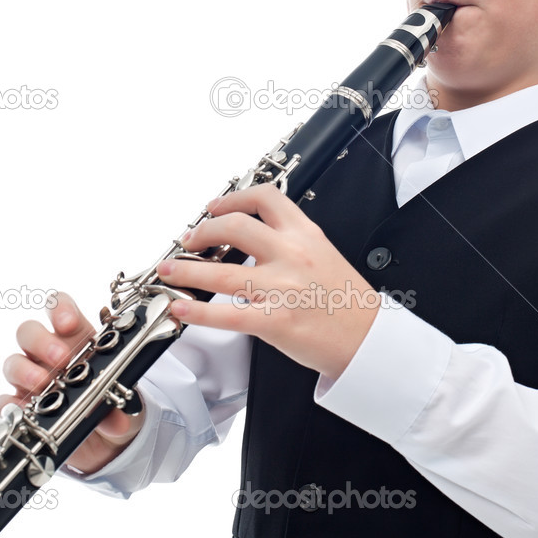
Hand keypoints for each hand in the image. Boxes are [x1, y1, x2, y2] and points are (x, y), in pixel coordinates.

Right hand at [0, 292, 144, 473]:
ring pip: (13, 362)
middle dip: (42, 341)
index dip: (60, 309)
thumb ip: (118, 404)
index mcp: (77, 338)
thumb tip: (118, 420)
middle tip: (61, 358)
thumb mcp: (120, 398)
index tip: (69, 323)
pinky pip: (4, 401)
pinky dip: (11, 405)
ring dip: (25, 371)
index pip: (60, 308)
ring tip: (44, 384)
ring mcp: (32, 379)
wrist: (105, 439)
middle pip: (29, 332)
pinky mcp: (22, 407)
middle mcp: (49, 353)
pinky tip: (24, 410)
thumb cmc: (111, 402)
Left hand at [158, 183, 380, 380]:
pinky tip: (181, 310)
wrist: (369, 339)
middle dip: (202, 231)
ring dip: (185, 271)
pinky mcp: (275, 321)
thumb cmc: (347, 301)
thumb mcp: (324, 254)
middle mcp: (292, 255)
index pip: (264, 198)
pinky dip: (197, 313)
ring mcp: (282, 287)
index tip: (214, 207)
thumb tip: (254, 238)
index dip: (232, 199)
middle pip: (235, 226)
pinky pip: (226, 315)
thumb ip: (291, 241)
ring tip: (168, 272)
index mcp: (306, 234)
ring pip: (220, 272)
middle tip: (189, 241)